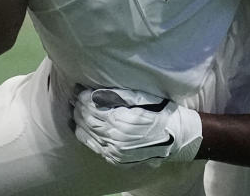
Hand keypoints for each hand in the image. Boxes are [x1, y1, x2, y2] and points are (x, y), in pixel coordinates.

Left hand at [72, 88, 202, 166]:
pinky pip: (95, 147)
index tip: (78, 90)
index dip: (83, 97)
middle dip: (79, 108)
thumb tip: (95, 92)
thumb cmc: (160, 112)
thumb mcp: (141, 97)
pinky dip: (85, 137)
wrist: (176, 136)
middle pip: (87, 120)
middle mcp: (115, 137)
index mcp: (121, 119)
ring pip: (88, 135)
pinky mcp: (117, 159)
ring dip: (79, 122)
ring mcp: (115, 150)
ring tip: (75, 112)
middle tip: (74, 99)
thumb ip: (118, 95)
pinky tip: (81, 129)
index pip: (92, 107)